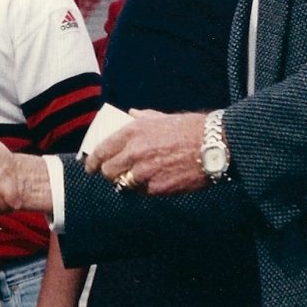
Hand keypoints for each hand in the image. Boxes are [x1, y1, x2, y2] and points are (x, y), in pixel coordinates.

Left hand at [86, 109, 209, 195]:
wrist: (215, 146)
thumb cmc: (190, 128)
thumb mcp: (162, 118)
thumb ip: (143, 118)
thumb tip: (130, 113)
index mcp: (133, 132)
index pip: (101, 151)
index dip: (92, 162)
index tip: (91, 167)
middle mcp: (135, 153)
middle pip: (108, 172)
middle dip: (108, 175)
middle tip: (113, 174)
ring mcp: (145, 172)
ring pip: (123, 185)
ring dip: (126, 183)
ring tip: (134, 179)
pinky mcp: (158, 188)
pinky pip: (143, 192)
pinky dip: (144, 189)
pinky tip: (153, 182)